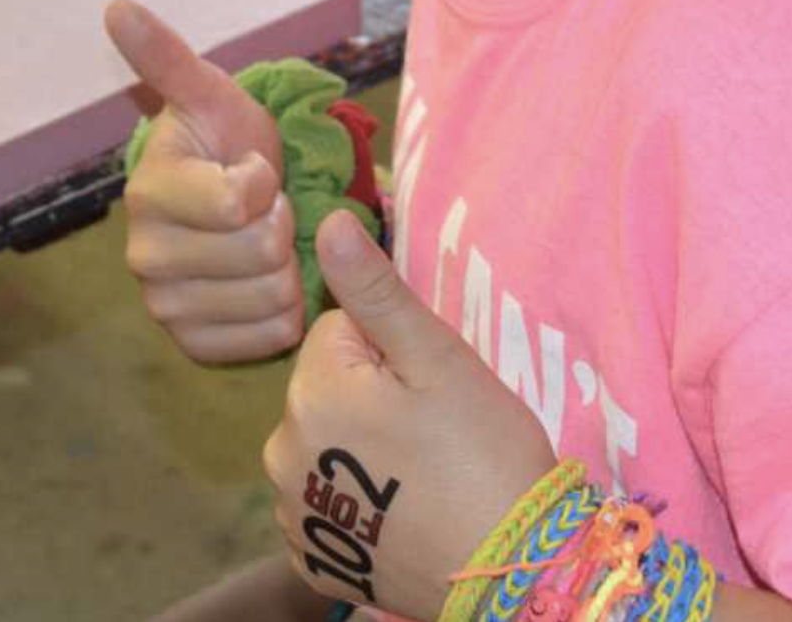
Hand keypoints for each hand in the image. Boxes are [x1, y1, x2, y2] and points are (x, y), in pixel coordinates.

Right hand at [107, 0, 304, 362]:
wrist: (246, 201)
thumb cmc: (231, 142)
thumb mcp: (212, 96)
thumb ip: (167, 57)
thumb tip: (116, 5)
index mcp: (148, 193)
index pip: (238, 200)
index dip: (265, 180)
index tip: (252, 167)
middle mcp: (144, 256)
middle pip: (260, 252)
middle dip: (281, 225)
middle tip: (264, 211)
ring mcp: (165, 306)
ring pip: (269, 297)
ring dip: (288, 269)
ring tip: (266, 245)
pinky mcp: (194, 344)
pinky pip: (266, 338)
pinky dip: (284, 314)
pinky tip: (265, 285)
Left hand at [263, 210, 556, 620]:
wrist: (510, 570)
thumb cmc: (483, 454)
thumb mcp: (438, 358)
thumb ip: (376, 290)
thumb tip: (328, 221)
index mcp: (310, 394)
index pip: (339, 330)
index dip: (391, 348)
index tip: (431, 385)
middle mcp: (281, 453)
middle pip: (326, 387)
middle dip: (372, 394)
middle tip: (433, 428)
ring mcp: (293, 512)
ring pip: (324, 442)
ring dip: (361, 447)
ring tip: (423, 471)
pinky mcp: (312, 556)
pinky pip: (326, 500)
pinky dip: (357, 500)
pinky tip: (404, 509)